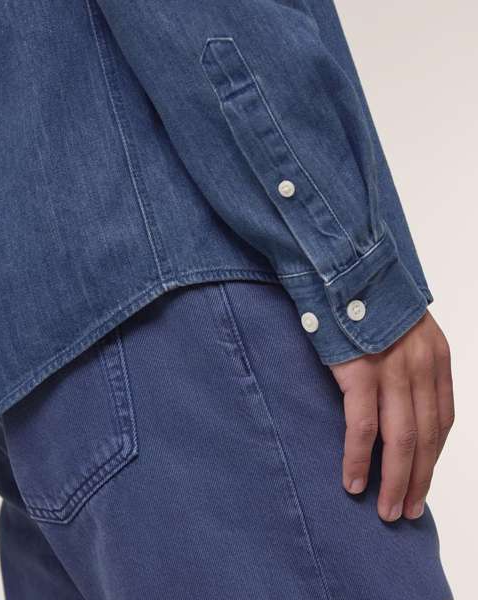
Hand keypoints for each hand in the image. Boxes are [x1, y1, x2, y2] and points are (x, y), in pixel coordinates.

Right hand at [330, 310, 453, 521]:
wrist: (347, 269)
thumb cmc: (371, 300)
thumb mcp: (408, 328)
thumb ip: (413, 362)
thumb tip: (402, 398)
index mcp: (437, 359)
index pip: (443, 420)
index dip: (435, 458)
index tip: (424, 481)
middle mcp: (422, 369)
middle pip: (426, 439)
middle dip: (419, 480)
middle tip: (408, 511)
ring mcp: (392, 372)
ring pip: (401, 441)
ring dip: (395, 481)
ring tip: (387, 510)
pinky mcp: (360, 373)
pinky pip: (362, 428)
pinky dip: (359, 460)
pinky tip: (353, 482)